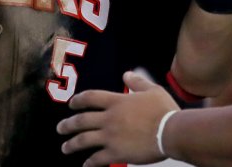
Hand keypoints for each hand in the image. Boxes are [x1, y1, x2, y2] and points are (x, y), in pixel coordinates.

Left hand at [57, 71, 178, 165]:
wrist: (172, 132)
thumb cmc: (164, 110)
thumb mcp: (152, 90)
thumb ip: (137, 82)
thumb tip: (126, 73)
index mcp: (116, 101)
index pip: (90, 98)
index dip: (78, 100)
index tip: (70, 105)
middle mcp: (109, 118)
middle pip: (82, 120)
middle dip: (68, 124)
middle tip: (60, 128)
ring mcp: (110, 136)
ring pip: (84, 140)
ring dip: (72, 144)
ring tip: (64, 147)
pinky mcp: (116, 153)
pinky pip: (98, 158)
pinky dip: (89, 162)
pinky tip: (84, 165)